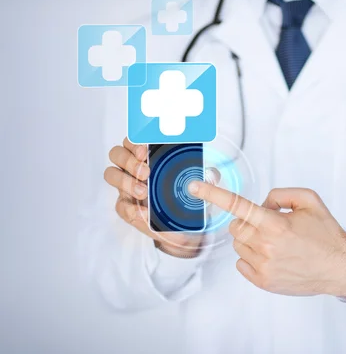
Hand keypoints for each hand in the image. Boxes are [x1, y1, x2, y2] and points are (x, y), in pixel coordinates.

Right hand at [103, 138, 203, 256]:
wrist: (180, 226)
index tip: (146, 150)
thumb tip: (213, 173)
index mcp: (145, 156)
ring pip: (111, 174)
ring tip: (143, 192)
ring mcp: (125, 186)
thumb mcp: (194, 182)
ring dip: (126, 181)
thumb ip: (202, 175)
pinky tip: (143, 213)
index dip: (135, 143)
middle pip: (116, 154)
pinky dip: (132, 209)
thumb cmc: (183, 196)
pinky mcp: (125, 207)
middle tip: (146, 173)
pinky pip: (121, 206)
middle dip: (129, 161)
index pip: (132, 141)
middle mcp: (131, 168)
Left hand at [188, 181, 345, 297]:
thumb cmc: (326, 234)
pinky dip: (252, 256)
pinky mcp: (263, 281)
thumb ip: (280, 194)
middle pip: (235, 226)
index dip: (213, 194)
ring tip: (276, 242)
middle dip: (248, 222)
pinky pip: (241, 263)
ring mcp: (263, 266)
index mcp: (276, 223)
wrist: (340, 266)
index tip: (195, 186)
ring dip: (251, 239)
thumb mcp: (309, 201)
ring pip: (238, 244)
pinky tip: (273, 256)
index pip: (238, 205)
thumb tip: (261, 203)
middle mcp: (266, 245)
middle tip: (270, 225)